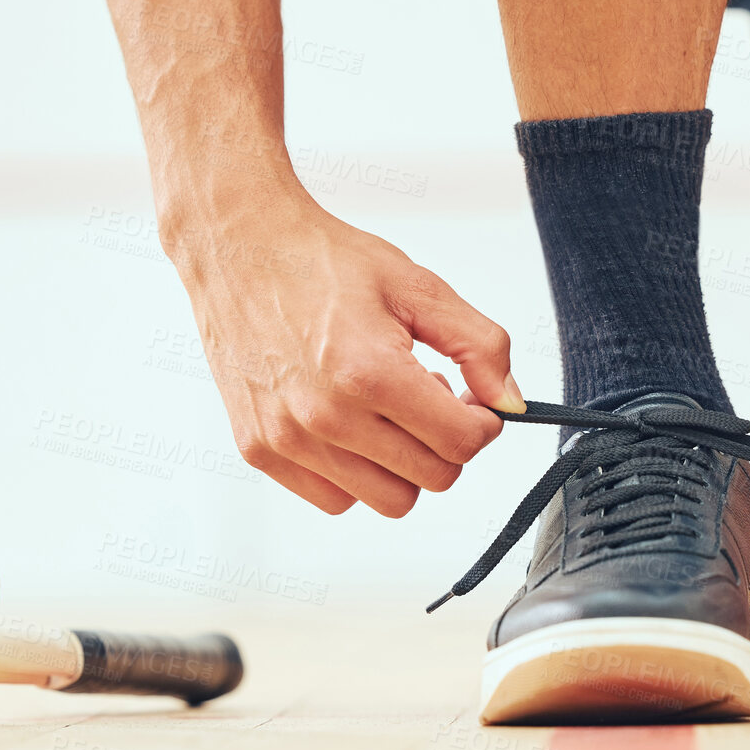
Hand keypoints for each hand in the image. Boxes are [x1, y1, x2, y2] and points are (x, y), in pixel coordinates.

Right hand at [167, 185, 520, 515]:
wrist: (239, 249)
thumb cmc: (318, 261)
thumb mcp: (417, 287)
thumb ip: (478, 345)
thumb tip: (510, 401)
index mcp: (369, 372)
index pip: (461, 444)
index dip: (481, 423)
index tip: (471, 403)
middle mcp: (325, 416)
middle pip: (431, 479)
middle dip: (445, 442)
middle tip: (425, 398)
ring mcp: (288, 439)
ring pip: (387, 500)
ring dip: (401, 464)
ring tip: (383, 411)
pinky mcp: (260, 451)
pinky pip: (334, 499)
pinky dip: (354, 474)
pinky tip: (348, 425)